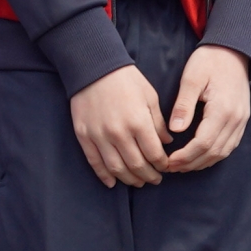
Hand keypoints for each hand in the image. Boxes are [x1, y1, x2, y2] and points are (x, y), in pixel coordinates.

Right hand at [67, 65, 169, 187]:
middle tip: (155, 179)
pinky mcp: (84, 136)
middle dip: (149, 176)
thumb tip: (166, 142)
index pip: (154, 154)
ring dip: (129, 179)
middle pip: (137, 165)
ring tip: (138, 182)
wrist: (93, 67)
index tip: (166, 167)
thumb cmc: (126, 79)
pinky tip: (113, 182)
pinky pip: (95, 162)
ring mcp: (99, 136)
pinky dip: (104, 176)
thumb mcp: (150, 96)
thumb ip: (158, 122)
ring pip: (116, 168)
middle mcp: (119, 133)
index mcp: (138, 122)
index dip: (162, 165)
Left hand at [164, 47, 250, 173]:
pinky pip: (229, 145)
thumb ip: (183, 105)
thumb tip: (175, 131)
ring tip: (182, 166)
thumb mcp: (191, 78)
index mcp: (222, 109)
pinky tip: (199, 157)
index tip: (168, 161)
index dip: (185, 156)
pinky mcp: (242, 120)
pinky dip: (214, 155)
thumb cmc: (209, 61)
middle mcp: (236, 119)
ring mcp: (242, 121)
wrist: (233, 51)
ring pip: (223, 152)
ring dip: (202, 162)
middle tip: (171, 167)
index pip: (203, 143)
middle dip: (191, 163)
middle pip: (214, 152)